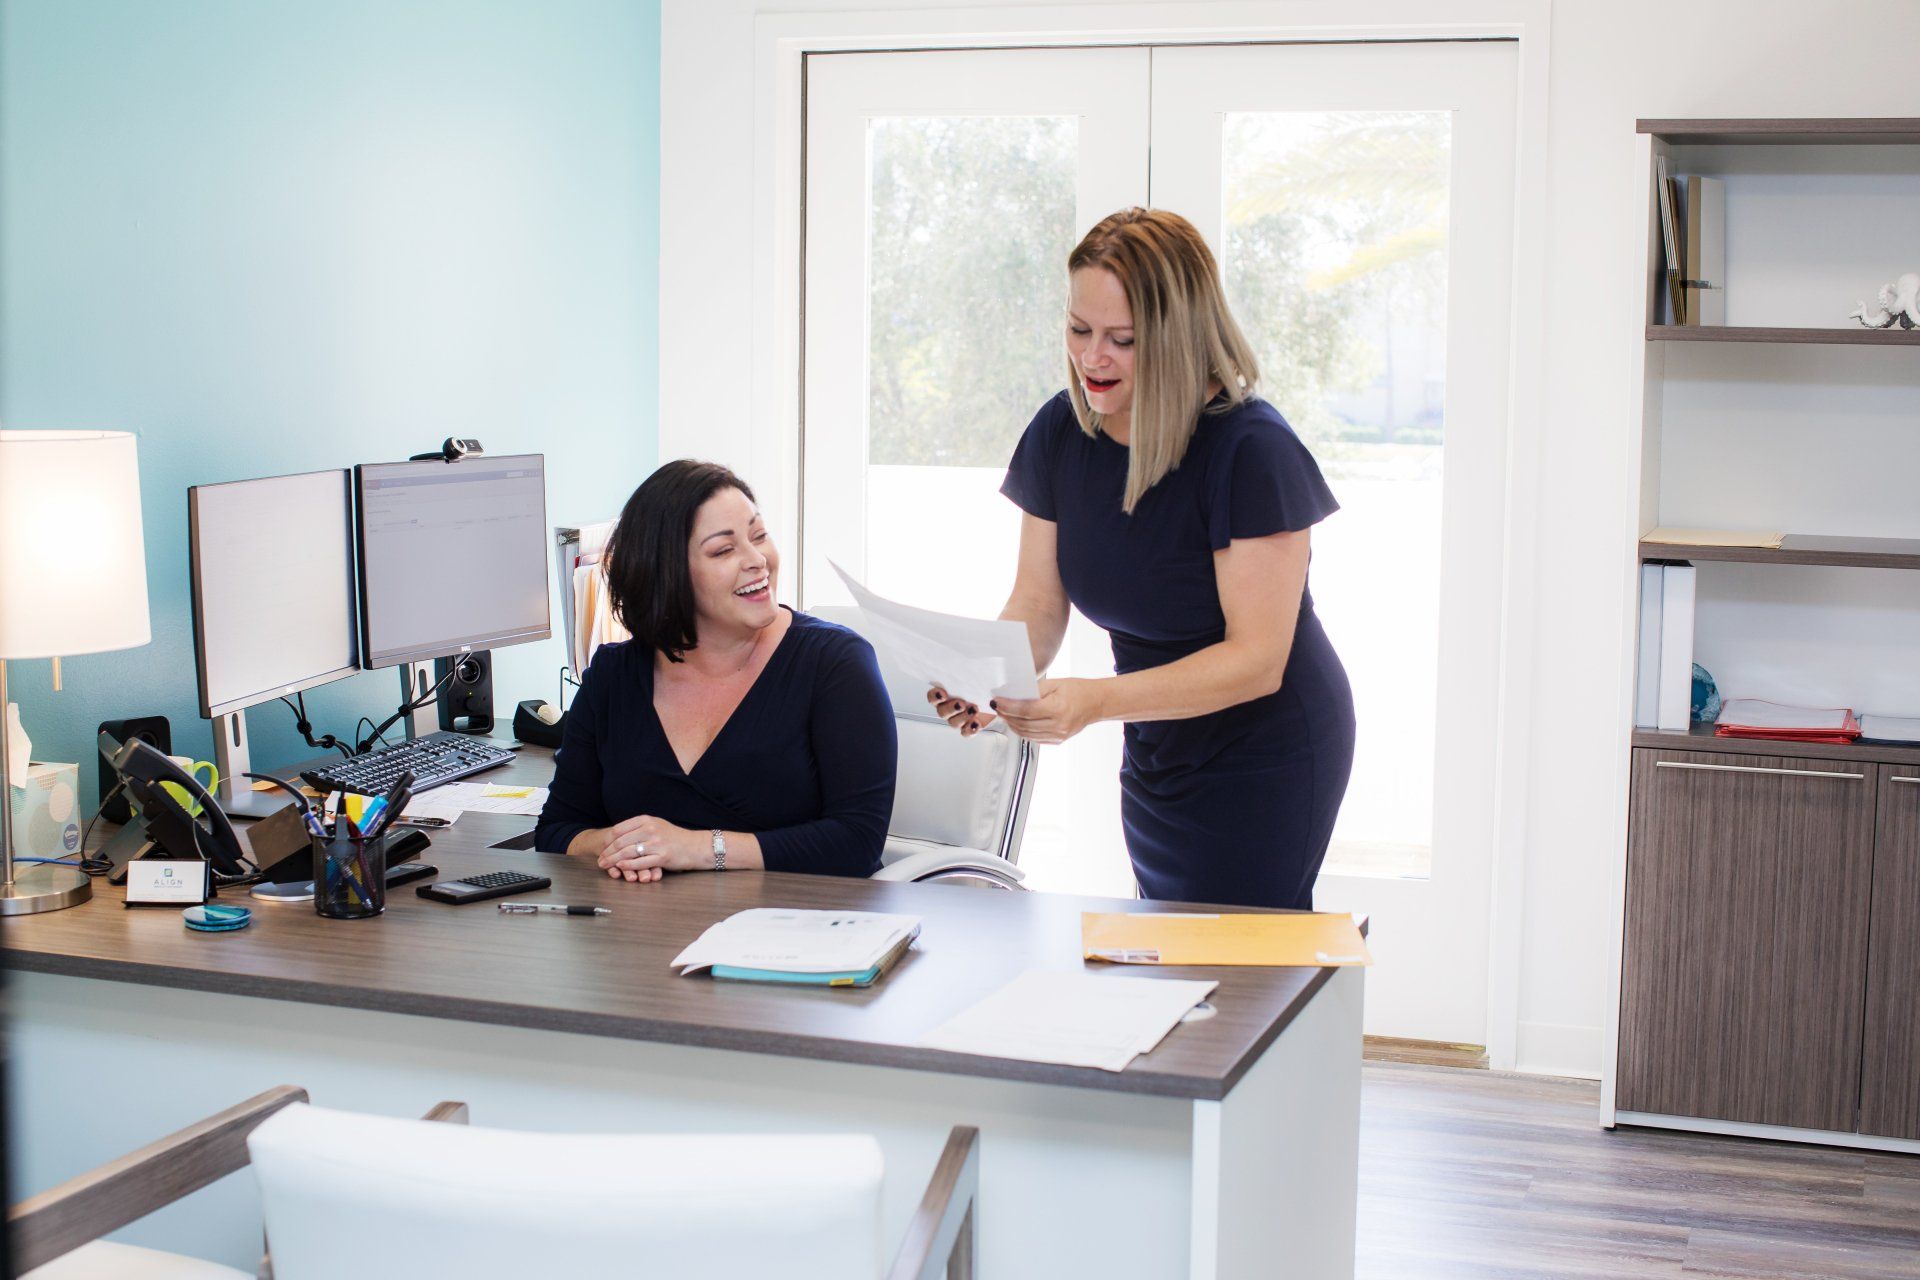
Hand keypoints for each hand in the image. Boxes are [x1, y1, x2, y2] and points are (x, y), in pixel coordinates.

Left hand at [594, 814, 708, 880]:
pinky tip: (621, 867)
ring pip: (628, 852)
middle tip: (600, 860)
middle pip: (621, 842)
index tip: (602, 848)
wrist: (696, 846)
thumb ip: (639, 827)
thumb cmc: (675, 838)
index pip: (620, 829)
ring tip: (606, 865)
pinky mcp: (662, 856)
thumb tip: (618, 834)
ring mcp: (656, 843)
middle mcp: (650, 829)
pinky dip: (628, 865)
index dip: (608, 840)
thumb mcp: (657, 825)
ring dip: (613, 860)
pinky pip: (640, 862)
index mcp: (647, 820)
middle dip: (607, 852)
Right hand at [928, 685, 997, 738]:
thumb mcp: (1000, 687)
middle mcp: (953, 704)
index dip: (935, 695)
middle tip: (961, 704)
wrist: (1007, 706)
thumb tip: (995, 702)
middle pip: (942, 710)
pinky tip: (977, 725)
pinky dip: (970, 730)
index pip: (935, 694)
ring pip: (952, 722)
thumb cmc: (998, 690)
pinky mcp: (971, 727)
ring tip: (974, 711)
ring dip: (961, 717)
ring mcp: (961, 717)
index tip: (943, 693)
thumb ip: (999, 693)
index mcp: (953, 689)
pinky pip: (965, 732)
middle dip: (950, 708)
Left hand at [991, 678, 1103, 743]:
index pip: (1025, 710)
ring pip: (1026, 734)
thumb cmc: (1078, 690)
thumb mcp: (1055, 683)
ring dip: (1012, 724)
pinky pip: (1034, 738)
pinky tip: (1017, 722)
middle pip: (1023, 724)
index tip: (996, 702)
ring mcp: (1059, 735)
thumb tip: (1013, 695)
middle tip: (998, 707)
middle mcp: (1058, 725)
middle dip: (1006, 715)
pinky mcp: (1058, 740)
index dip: (1008, 707)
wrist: (1097, 703)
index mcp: (1058, 708)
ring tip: (1005, 714)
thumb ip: (1034, 691)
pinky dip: (1023, 730)